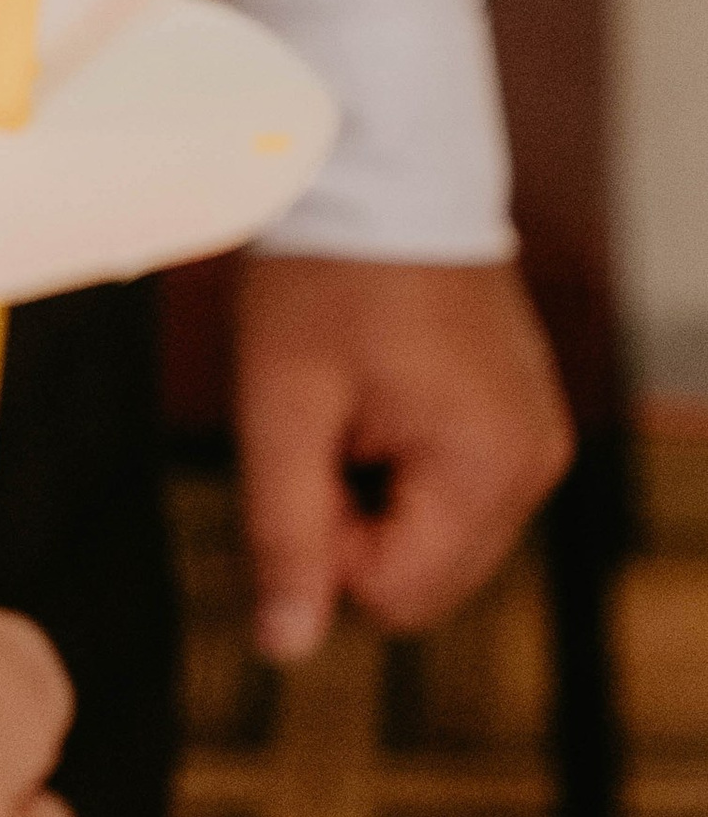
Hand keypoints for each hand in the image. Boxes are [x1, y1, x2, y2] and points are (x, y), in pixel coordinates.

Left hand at [235, 253, 572, 660]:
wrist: (377, 168)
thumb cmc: (326, 274)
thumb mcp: (282, 402)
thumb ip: (285, 531)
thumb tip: (285, 648)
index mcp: (488, 466)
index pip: (395, 595)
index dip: (324, 541)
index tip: (304, 448)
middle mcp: (533, 463)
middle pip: (422, 575)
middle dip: (352, 520)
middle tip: (322, 420)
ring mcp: (532, 437)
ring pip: (433, 535)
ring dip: (372, 489)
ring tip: (350, 396)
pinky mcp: (516, 415)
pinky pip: (450, 487)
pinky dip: (399, 460)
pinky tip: (377, 389)